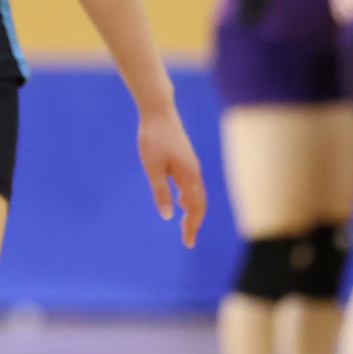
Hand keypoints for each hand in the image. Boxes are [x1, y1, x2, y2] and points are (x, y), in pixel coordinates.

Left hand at [136, 100, 206, 248]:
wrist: (158, 110)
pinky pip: (192, 184)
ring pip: (197, 193)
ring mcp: (191, 165)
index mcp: (189, 176)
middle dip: (194, 222)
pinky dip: (189, 198)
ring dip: (192, 211)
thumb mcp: (152, 168)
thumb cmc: (153, 138)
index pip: (196, 208)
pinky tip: (181, 201)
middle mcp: (194, 172)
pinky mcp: (185, 159)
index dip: (193, 227)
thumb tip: (168, 216)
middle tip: (187, 239)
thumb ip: (160, 192)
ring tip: (185, 225)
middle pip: (200, 203)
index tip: (188, 243)